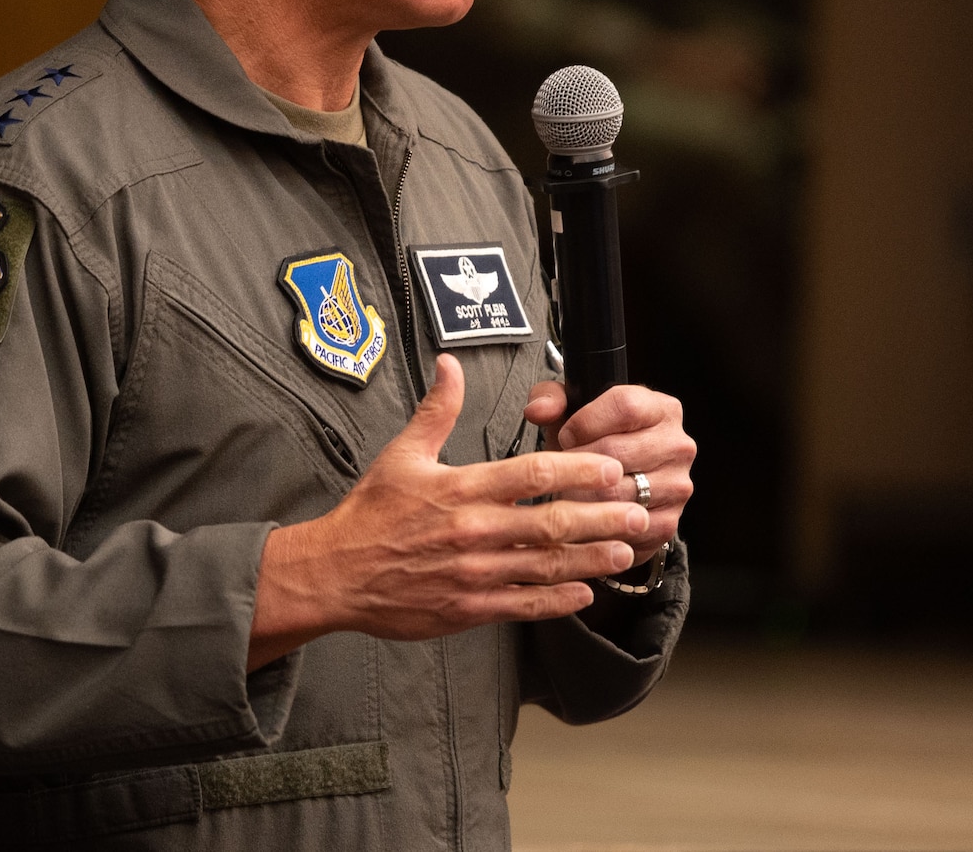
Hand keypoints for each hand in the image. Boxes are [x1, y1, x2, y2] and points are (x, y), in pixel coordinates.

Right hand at [248, 355, 649, 668]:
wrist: (334, 573)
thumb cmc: (369, 514)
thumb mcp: (400, 454)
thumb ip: (435, 410)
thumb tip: (450, 364)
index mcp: (460, 489)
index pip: (531, 474)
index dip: (577, 470)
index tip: (609, 468)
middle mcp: (472, 531)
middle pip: (550, 523)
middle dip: (601, 517)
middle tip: (638, 511)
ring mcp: (473, 573)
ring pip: (545, 567)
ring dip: (590, 559)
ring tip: (626, 550)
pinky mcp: (467, 608)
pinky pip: (523, 605)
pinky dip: (557, 601)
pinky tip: (586, 594)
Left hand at [522, 382, 693, 565]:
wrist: (620, 486)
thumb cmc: (596, 442)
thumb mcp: (573, 411)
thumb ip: (551, 398)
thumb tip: (538, 410)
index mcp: (661, 408)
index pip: (625, 406)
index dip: (585, 422)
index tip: (568, 435)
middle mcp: (678, 445)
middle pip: (616, 451)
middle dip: (578, 462)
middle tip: (565, 468)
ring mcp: (677, 485)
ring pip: (615, 493)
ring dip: (582, 494)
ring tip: (570, 489)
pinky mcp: (668, 521)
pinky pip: (623, 526)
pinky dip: (596, 524)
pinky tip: (586, 513)